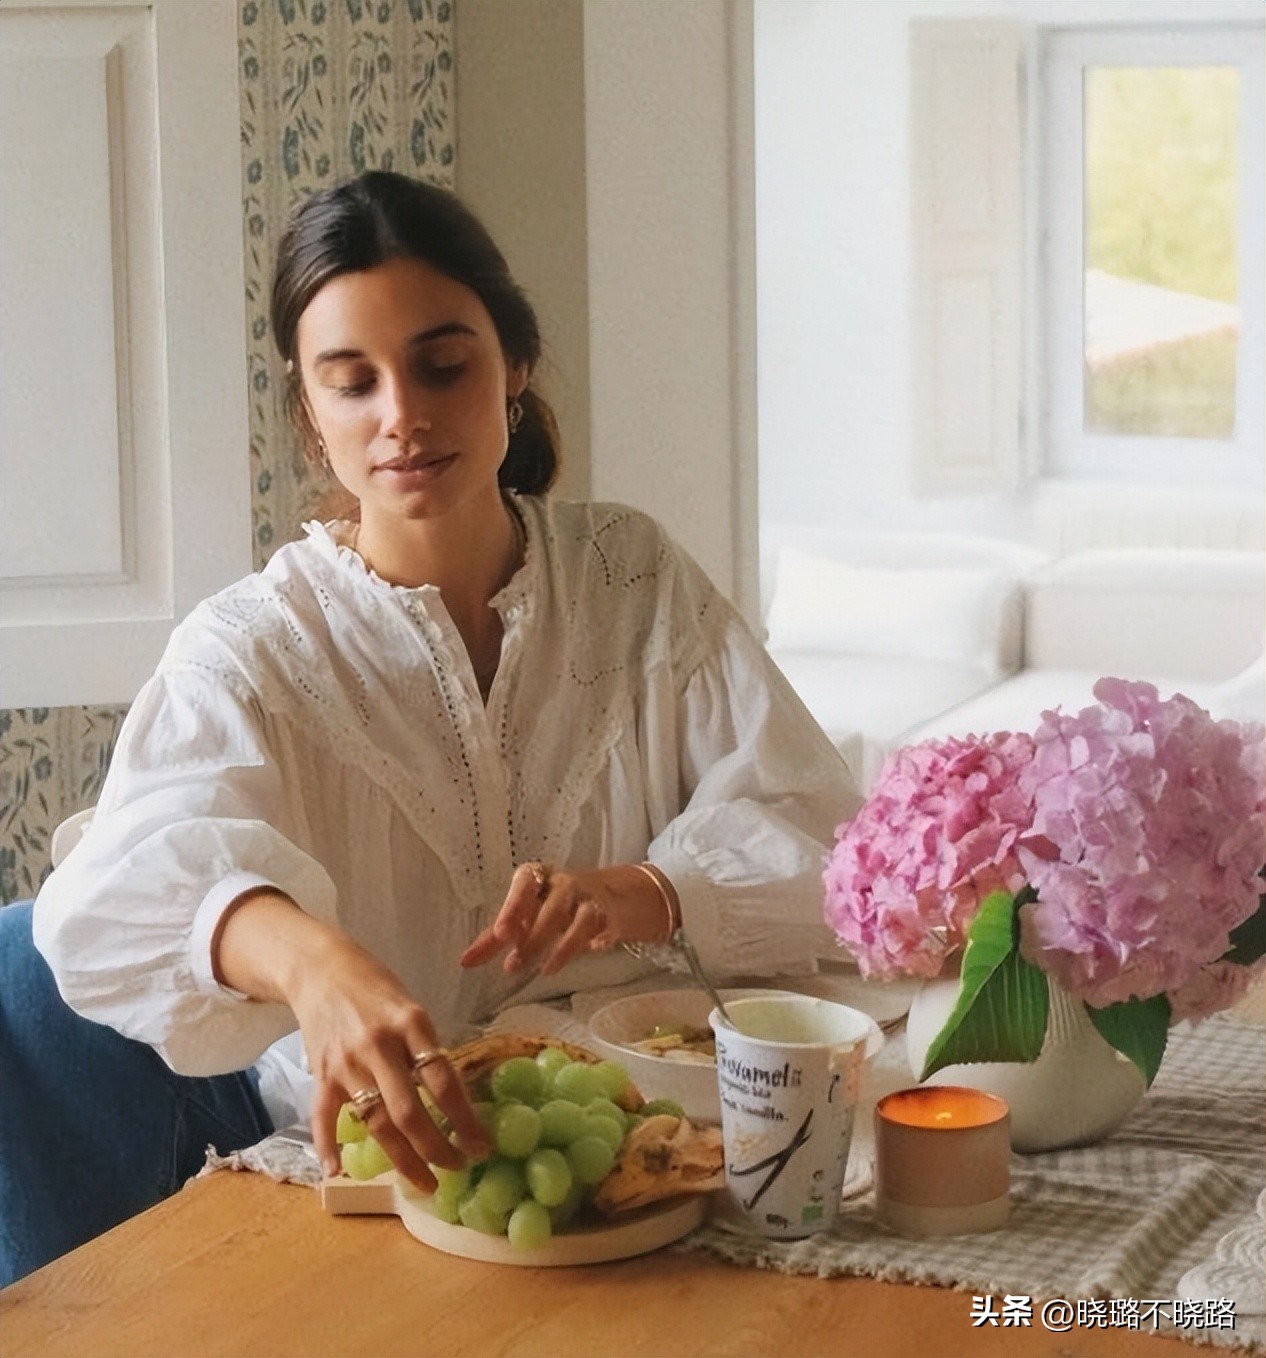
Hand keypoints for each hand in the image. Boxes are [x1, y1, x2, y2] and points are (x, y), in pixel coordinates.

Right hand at [290, 935, 490, 1186]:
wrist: (320, 968)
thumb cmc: (375, 988)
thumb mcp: (411, 1007)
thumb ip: (425, 1048)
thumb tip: (452, 1096)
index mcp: (412, 1023)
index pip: (443, 1080)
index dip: (464, 1119)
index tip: (482, 1145)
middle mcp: (380, 1045)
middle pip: (410, 1111)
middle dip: (437, 1148)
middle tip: (458, 1168)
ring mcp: (347, 1062)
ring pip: (376, 1122)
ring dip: (402, 1158)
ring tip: (425, 1182)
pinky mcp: (320, 1073)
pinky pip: (324, 1116)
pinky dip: (328, 1146)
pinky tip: (338, 1172)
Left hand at [459, 861, 676, 977]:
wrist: (601, 896)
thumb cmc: (549, 906)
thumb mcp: (521, 916)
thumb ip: (493, 939)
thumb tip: (464, 962)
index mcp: (536, 878)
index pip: (522, 887)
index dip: (512, 909)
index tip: (501, 935)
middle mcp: (563, 884)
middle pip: (551, 908)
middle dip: (533, 936)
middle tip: (513, 966)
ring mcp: (588, 899)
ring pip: (579, 919)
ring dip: (563, 946)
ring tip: (545, 970)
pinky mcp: (607, 916)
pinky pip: (604, 927)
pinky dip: (598, 939)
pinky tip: (594, 950)